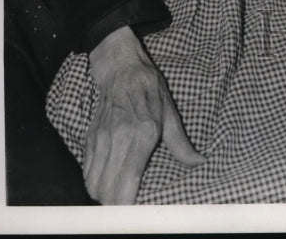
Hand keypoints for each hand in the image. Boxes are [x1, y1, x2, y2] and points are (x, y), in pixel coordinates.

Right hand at [85, 26, 203, 203]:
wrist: (121, 69)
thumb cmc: (149, 90)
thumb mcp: (170, 114)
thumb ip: (181, 145)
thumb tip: (199, 163)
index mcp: (141, 135)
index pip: (126, 183)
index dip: (126, 206)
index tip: (135, 216)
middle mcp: (118, 140)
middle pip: (105, 192)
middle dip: (114, 207)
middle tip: (129, 209)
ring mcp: (100, 140)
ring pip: (92, 185)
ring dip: (103, 197)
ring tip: (118, 198)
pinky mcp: (90, 139)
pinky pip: (86, 172)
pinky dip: (95, 183)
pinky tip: (107, 183)